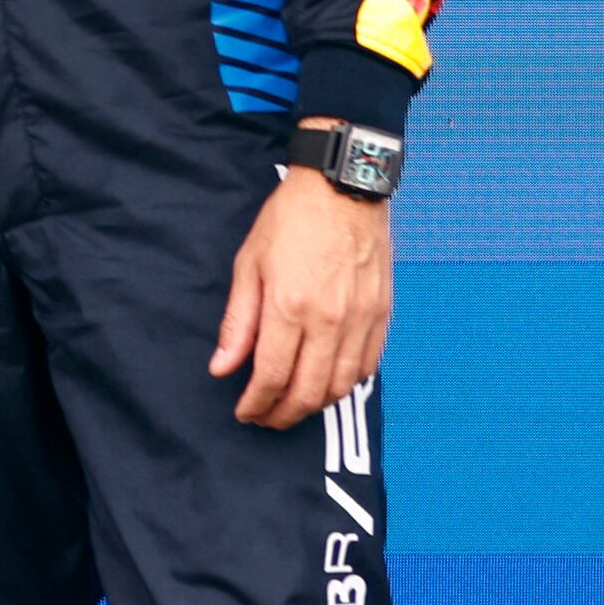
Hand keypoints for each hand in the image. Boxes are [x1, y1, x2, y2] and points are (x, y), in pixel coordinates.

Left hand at [211, 140, 392, 429]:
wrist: (343, 186)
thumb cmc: (290, 219)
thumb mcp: (249, 265)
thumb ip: (237, 323)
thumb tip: (222, 369)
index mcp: (289, 307)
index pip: (271, 377)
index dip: (255, 405)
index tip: (244, 412)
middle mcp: (328, 320)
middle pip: (307, 393)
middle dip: (282, 415)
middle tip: (265, 418)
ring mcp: (360, 319)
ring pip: (340, 386)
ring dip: (314, 406)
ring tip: (293, 405)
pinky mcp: (381, 313)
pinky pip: (367, 366)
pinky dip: (346, 384)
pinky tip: (328, 384)